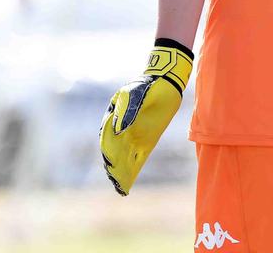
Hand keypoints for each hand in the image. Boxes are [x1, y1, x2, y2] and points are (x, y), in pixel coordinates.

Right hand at [99, 39, 193, 195]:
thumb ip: (128, 110)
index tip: (110, 163)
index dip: (108, 151)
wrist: (164, 84)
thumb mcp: (137, 93)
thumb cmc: (147, 86)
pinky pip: (137, 159)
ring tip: (120, 188)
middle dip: (114, 167)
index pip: (108, 138)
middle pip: (114, 152)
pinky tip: (129, 184)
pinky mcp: (146, 143)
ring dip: (121, 172)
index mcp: (113, 118)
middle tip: (115, 182)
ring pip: (124, 158)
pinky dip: (133, 170)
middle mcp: (120, 131)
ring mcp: (132, 138)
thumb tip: (119, 131)